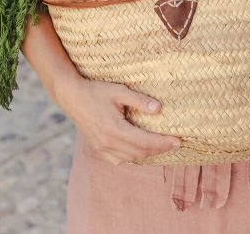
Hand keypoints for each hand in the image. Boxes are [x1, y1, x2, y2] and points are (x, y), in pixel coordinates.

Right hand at [58, 78, 181, 164]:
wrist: (71, 97)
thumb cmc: (95, 91)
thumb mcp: (119, 91)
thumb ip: (139, 101)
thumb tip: (159, 109)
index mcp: (114, 129)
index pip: (145, 142)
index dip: (163, 143)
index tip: (178, 141)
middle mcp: (108, 143)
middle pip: (140, 153)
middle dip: (160, 149)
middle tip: (175, 144)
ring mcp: (102, 148)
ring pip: (131, 158)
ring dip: (148, 154)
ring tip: (162, 146)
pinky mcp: (99, 149)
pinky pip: (119, 159)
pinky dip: (133, 156)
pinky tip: (141, 150)